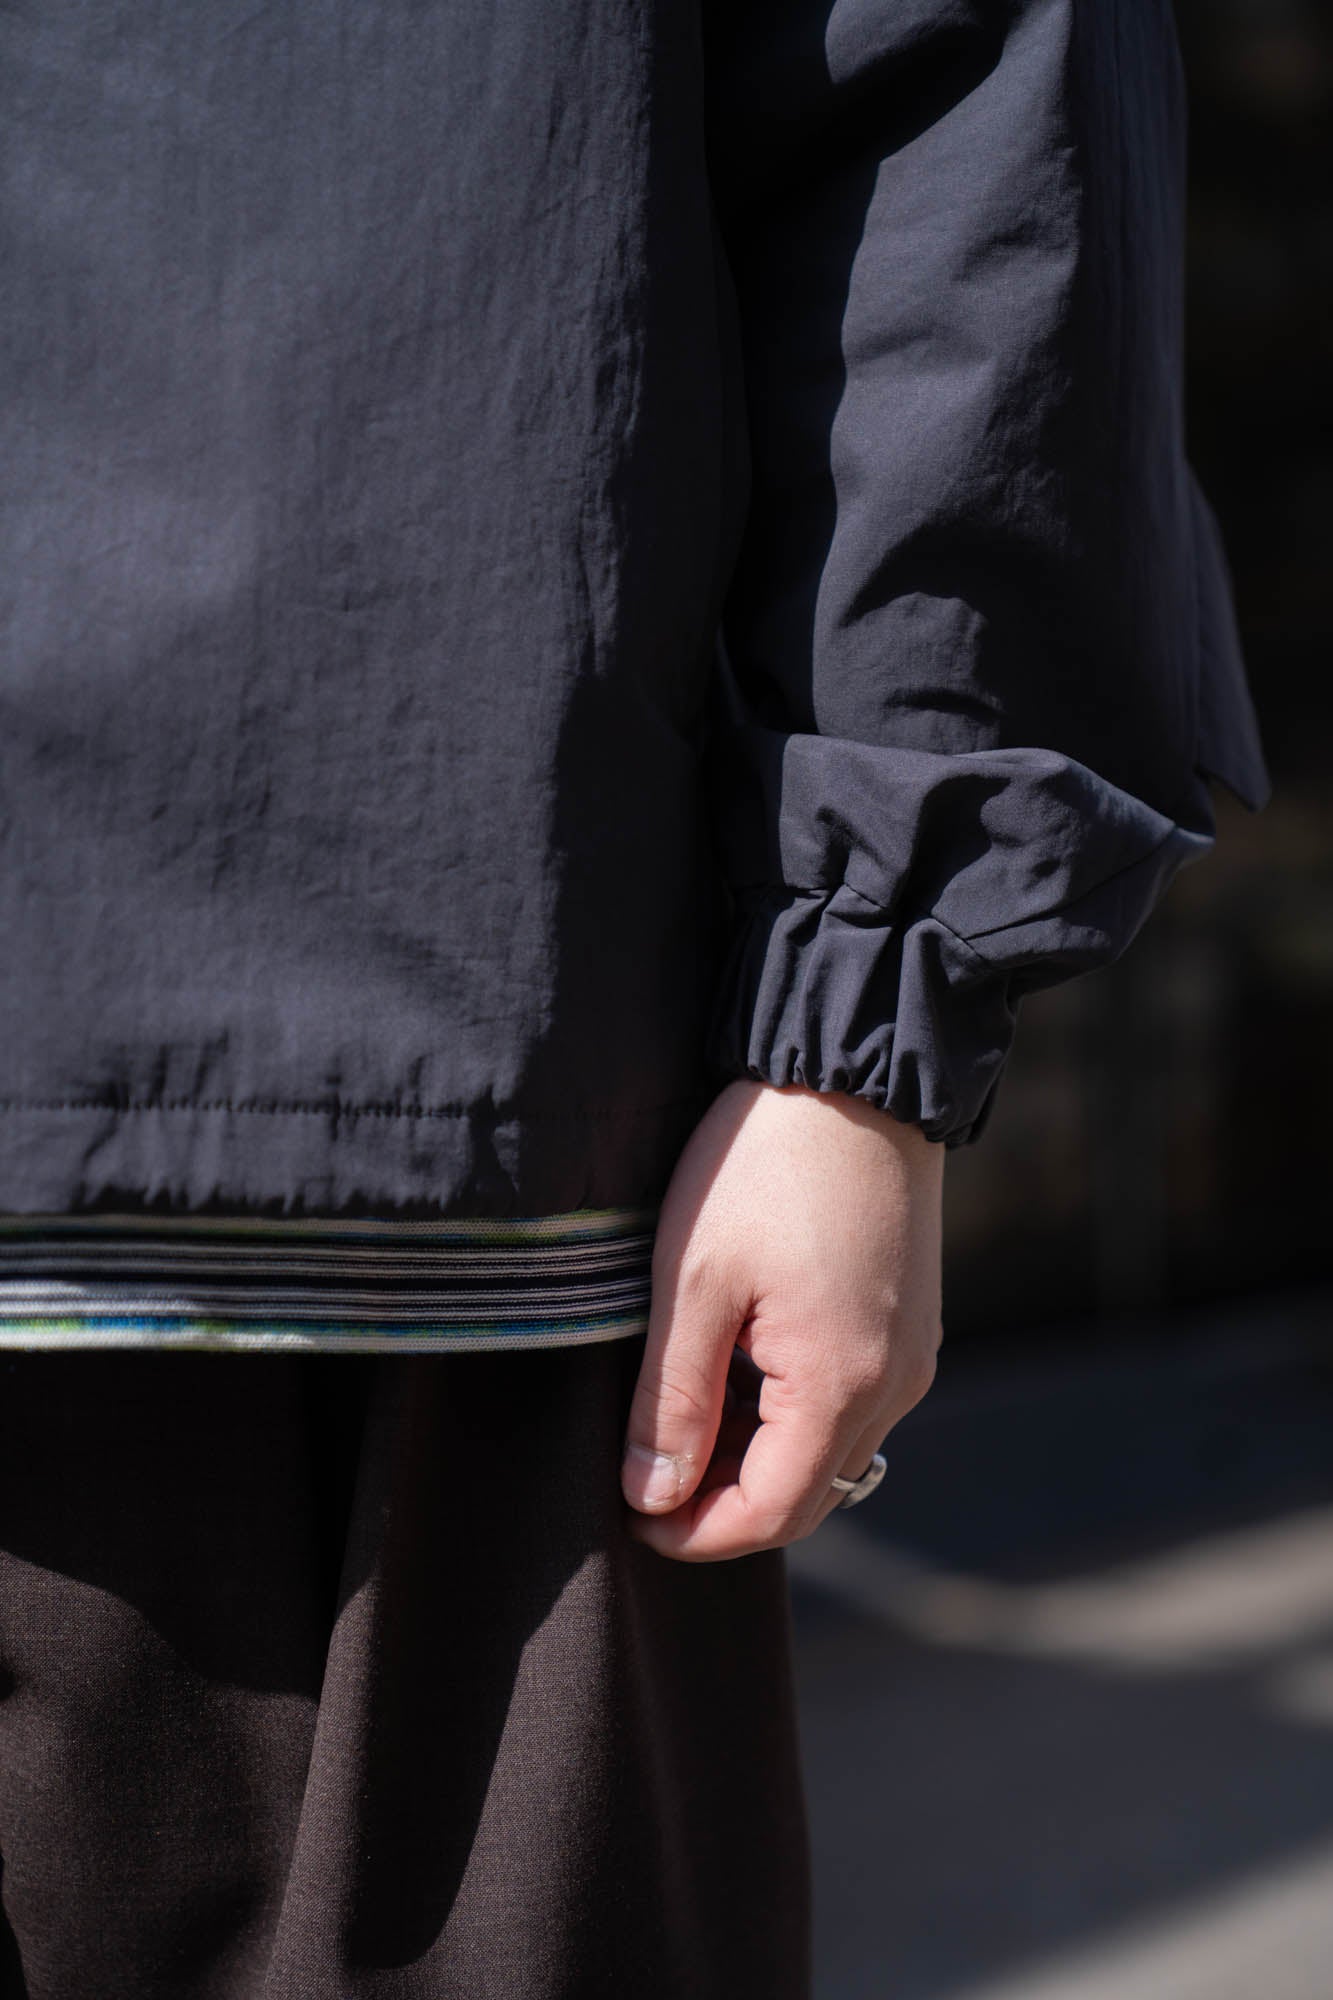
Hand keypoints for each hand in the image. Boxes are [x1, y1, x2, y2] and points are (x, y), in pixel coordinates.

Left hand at [621, 1079, 942, 1560]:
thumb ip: (673, 1399)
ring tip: (682, 1409)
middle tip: (647, 1473)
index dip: (697, 1534)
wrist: (852, 1070)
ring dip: (756, 1456)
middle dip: (725, 1503)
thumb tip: (652, 1495)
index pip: (774, 1514)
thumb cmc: (763, 1163)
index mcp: (843, 1383)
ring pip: (830, 1452)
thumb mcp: (693, 1281)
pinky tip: (737, 1367)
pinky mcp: (909, 1323)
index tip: (632, 1516)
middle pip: (809, 1494)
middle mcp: (896, 1385)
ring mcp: (911, 1354)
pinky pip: (850, 1402)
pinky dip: (790, 1412)